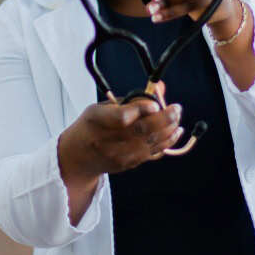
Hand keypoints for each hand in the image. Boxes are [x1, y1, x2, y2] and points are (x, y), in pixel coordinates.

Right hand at [58, 87, 182, 180]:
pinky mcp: (129, 164)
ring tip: (177, 118)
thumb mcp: (100, 107)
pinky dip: (167, 142)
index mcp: (97, 120)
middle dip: (165, 118)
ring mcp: (120, 155)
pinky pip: (153, 153)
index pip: (122, 117)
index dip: (141, 110)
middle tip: (176, 108)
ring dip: (169, 130)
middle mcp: (108, 140)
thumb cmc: (90, 126)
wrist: (78, 157)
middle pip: (142, 130)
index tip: (155, 105)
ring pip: (151, 142)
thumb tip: (157, 91)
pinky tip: (175, 132)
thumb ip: (128, 101)